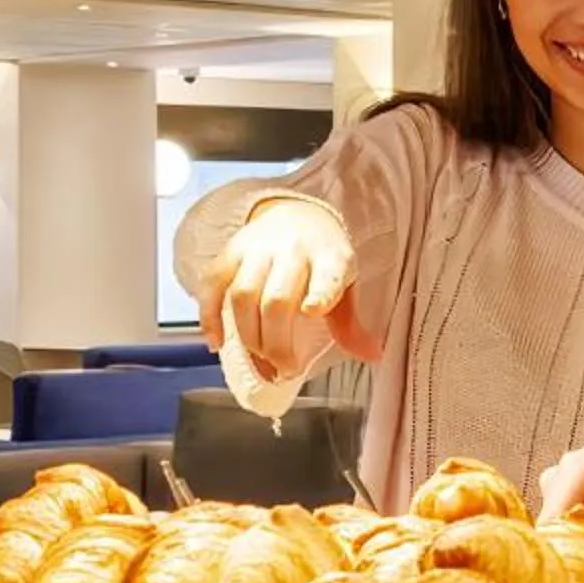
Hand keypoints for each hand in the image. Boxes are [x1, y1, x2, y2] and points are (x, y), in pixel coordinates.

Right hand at [197, 197, 371, 377]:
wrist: (296, 212)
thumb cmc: (322, 257)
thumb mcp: (345, 284)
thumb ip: (351, 323)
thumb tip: (373, 356)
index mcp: (330, 256)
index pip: (326, 275)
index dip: (320, 293)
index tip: (313, 310)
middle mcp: (293, 249)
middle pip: (276, 299)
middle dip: (276, 343)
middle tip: (283, 369)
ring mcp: (258, 249)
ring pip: (243, 295)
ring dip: (248, 337)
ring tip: (260, 360)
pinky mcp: (230, 252)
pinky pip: (212, 285)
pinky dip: (210, 317)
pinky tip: (218, 343)